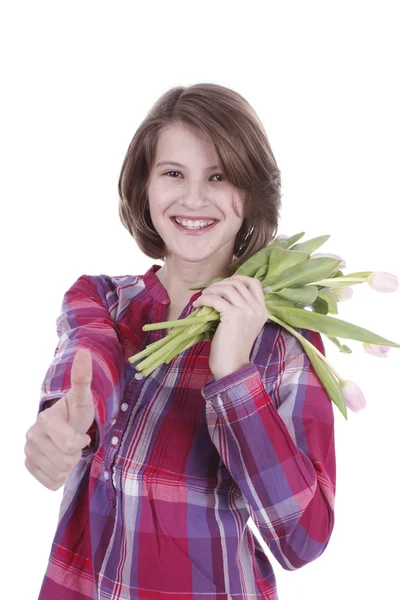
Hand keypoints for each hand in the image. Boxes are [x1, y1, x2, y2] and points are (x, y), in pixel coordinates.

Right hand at [24, 348, 94, 490]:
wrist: (66, 426)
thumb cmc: (76, 413)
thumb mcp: (83, 398)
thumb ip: (83, 378)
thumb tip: (85, 352)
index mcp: (44, 420)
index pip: (69, 445)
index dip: (81, 442)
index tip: (81, 433)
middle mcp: (31, 436)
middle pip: (64, 460)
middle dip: (75, 454)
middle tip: (74, 442)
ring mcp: (28, 452)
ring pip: (58, 473)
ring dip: (69, 465)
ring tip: (67, 450)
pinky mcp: (29, 466)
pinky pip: (51, 482)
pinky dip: (60, 476)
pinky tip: (59, 461)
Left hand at [192, 274, 268, 378]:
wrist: (232, 366)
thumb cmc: (234, 347)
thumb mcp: (244, 324)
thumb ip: (241, 308)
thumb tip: (221, 291)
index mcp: (262, 310)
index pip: (254, 283)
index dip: (238, 278)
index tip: (224, 283)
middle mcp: (257, 308)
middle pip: (237, 283)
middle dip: (219, 284)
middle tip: (208, 292)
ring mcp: (246, 311)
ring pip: (226, 288)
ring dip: (210, 290)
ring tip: (202, 298)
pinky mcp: (233, 316)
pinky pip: (215, 299)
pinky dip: (203, 299)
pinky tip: (197, 305)